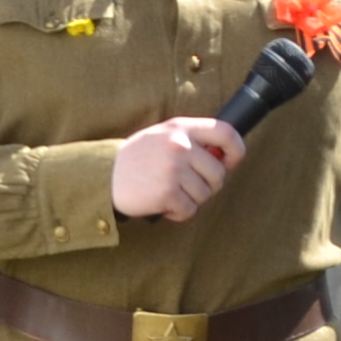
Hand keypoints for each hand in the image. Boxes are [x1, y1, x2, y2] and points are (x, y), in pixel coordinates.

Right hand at [110, 115, 245, 221]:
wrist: (104, 175)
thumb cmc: (138, 158)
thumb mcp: (163, 136)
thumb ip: (192, 141)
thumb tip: (223, 157)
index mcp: (181, 127)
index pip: (226, 133)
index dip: (236, 150)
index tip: (229, 162)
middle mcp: (180, 145)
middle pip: (218, 173)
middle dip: (208, 185)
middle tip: (187, 186)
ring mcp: (173, 169)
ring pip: (205, 194)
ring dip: (191, 200)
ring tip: (170, 192)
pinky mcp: (166, 193)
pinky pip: (189, 210)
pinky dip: (179, 213)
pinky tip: (164, 204)